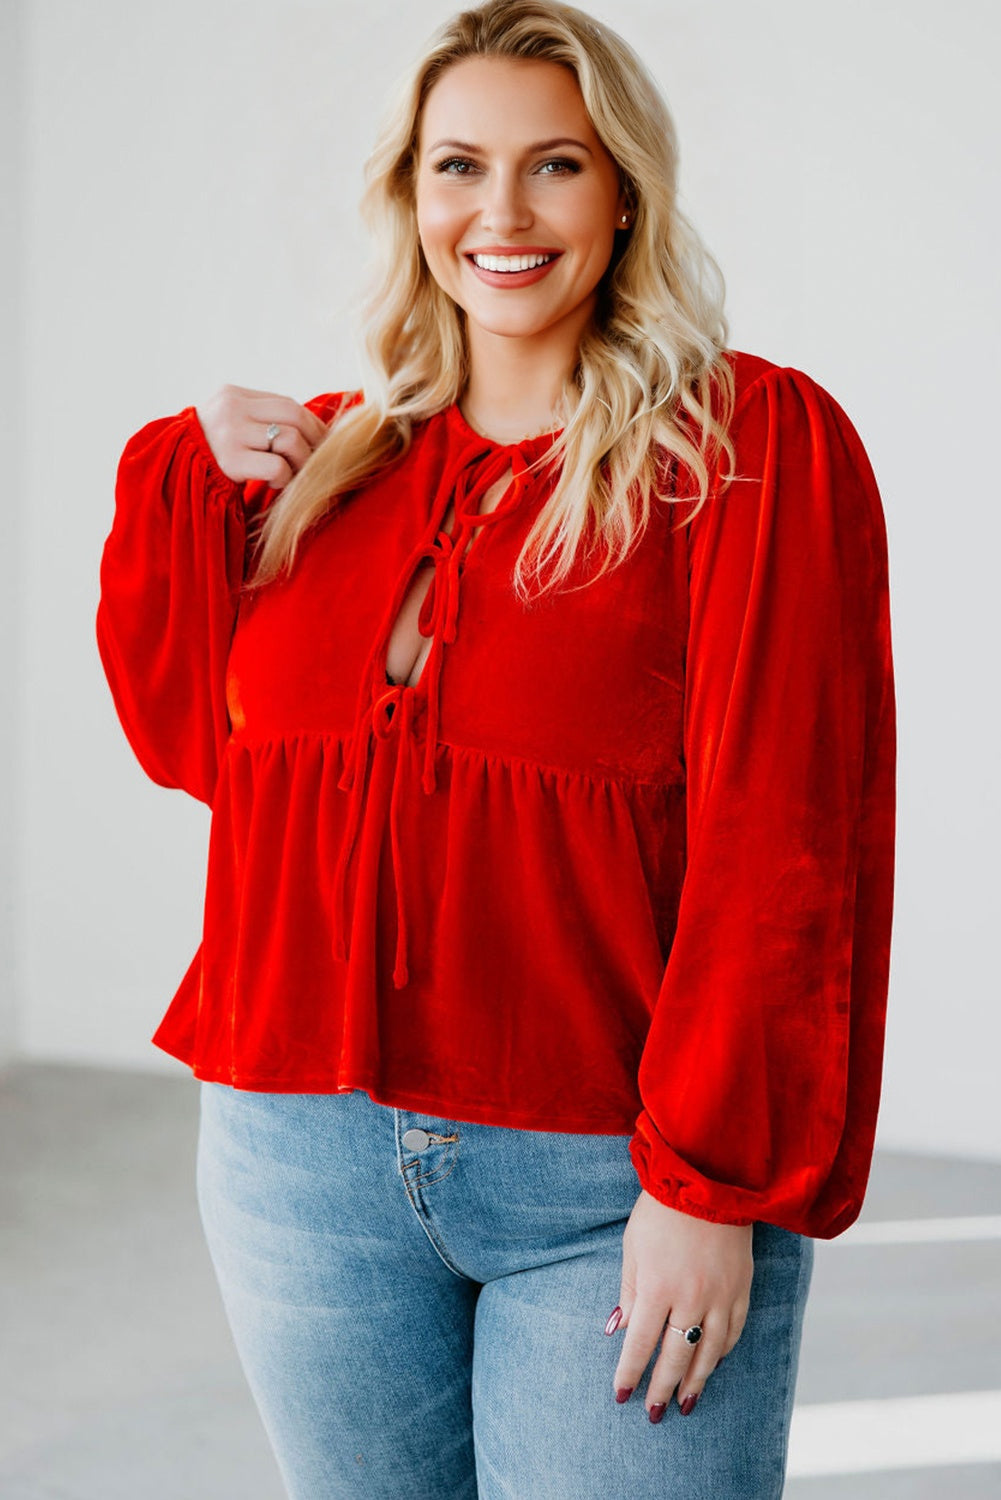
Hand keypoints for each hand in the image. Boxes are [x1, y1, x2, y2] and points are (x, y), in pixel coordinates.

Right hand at [195, 385, 329, 489]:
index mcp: (233, 395)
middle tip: (315, 462)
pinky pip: (277, 465)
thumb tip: (315, 428)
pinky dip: (285, 478)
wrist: (173, 475)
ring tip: (289, 475)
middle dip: (314, 441)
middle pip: (294, 416)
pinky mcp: (230, 460)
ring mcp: (229, 432)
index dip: (312, 425)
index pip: (287, 403)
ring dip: (300, 462)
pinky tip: (273, 484)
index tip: (322, 444)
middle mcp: (231, 408)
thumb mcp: (231, 424)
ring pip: (289, 439)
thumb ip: (260, 418)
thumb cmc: (211, 456)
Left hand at [608, 1189, 752, 1420]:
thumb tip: (622, 1329)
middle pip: (675, 1356)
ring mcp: (721, 1295)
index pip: (641, 1343)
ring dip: (695, 1381)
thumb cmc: (661, 1209)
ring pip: (709, 1352)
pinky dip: (721, 1353)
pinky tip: (711, 1364)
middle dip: (662, 1388)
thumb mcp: (633, 1245)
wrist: (708, 1179)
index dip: (630, 1372)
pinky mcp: (742, 1288)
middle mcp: (691, 1297)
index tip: (621, 1395)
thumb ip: (629, 1290)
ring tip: (685, 1404)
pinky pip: (733, 1332)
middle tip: (653, 1413)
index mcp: (658, 1286)